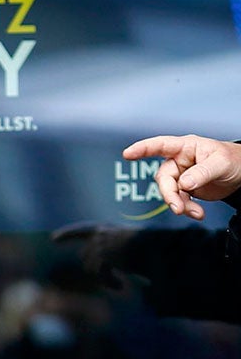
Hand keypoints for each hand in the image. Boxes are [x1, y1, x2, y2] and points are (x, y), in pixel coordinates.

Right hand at [121, 135, 240, 218]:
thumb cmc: (234, 160)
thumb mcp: (221, 163)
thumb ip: (202, 172)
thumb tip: (184, 184)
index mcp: (186, 147)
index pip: (161, 145)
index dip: (143, 149)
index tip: (128, 154)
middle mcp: (180, 160)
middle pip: (164, 178)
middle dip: (169, 194)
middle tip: (178, 207)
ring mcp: (181, 176)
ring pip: (169, 192)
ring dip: (179, 204)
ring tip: (195, 212)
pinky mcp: (186, 189)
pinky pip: (179, 201)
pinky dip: (187, 209)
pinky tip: (199, 213)